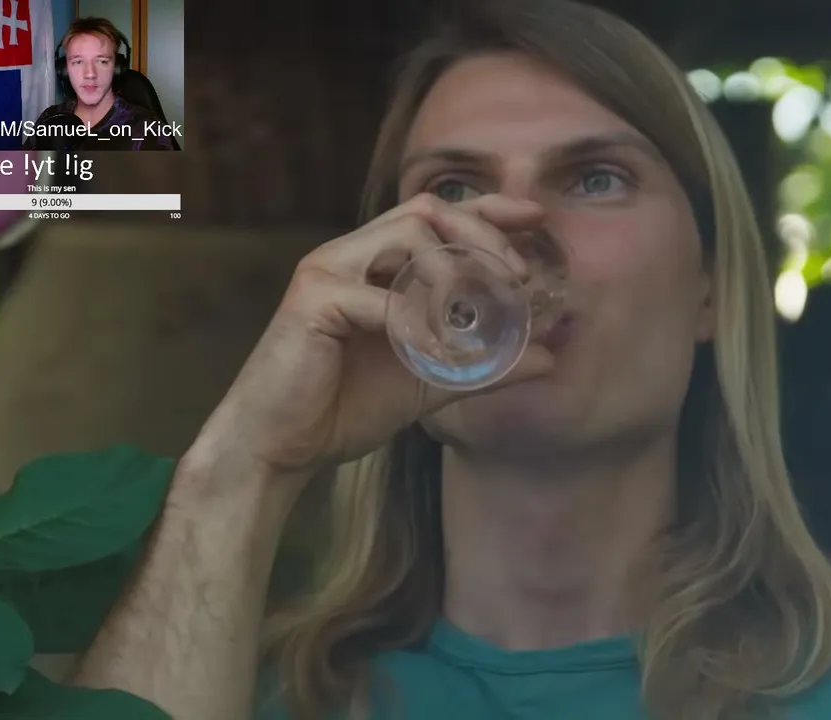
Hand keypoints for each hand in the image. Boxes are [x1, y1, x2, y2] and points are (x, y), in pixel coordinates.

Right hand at [191, 194, 555, 482]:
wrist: (281, 448)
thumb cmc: (345, 409)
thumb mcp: (432, 382)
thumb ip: (486, 366)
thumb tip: (548, 357)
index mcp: (378, 266)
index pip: (438, 216)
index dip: (488, 210)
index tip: (534, 217)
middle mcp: (351, 256)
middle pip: (427, 211)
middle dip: (482, 235)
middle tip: (517, 274)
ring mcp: (327, 271)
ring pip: (406, 235)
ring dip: (452, 272)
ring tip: (473, 316)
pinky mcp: (311, 301)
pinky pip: (378, 297)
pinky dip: (415, 323)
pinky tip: (433, 352)